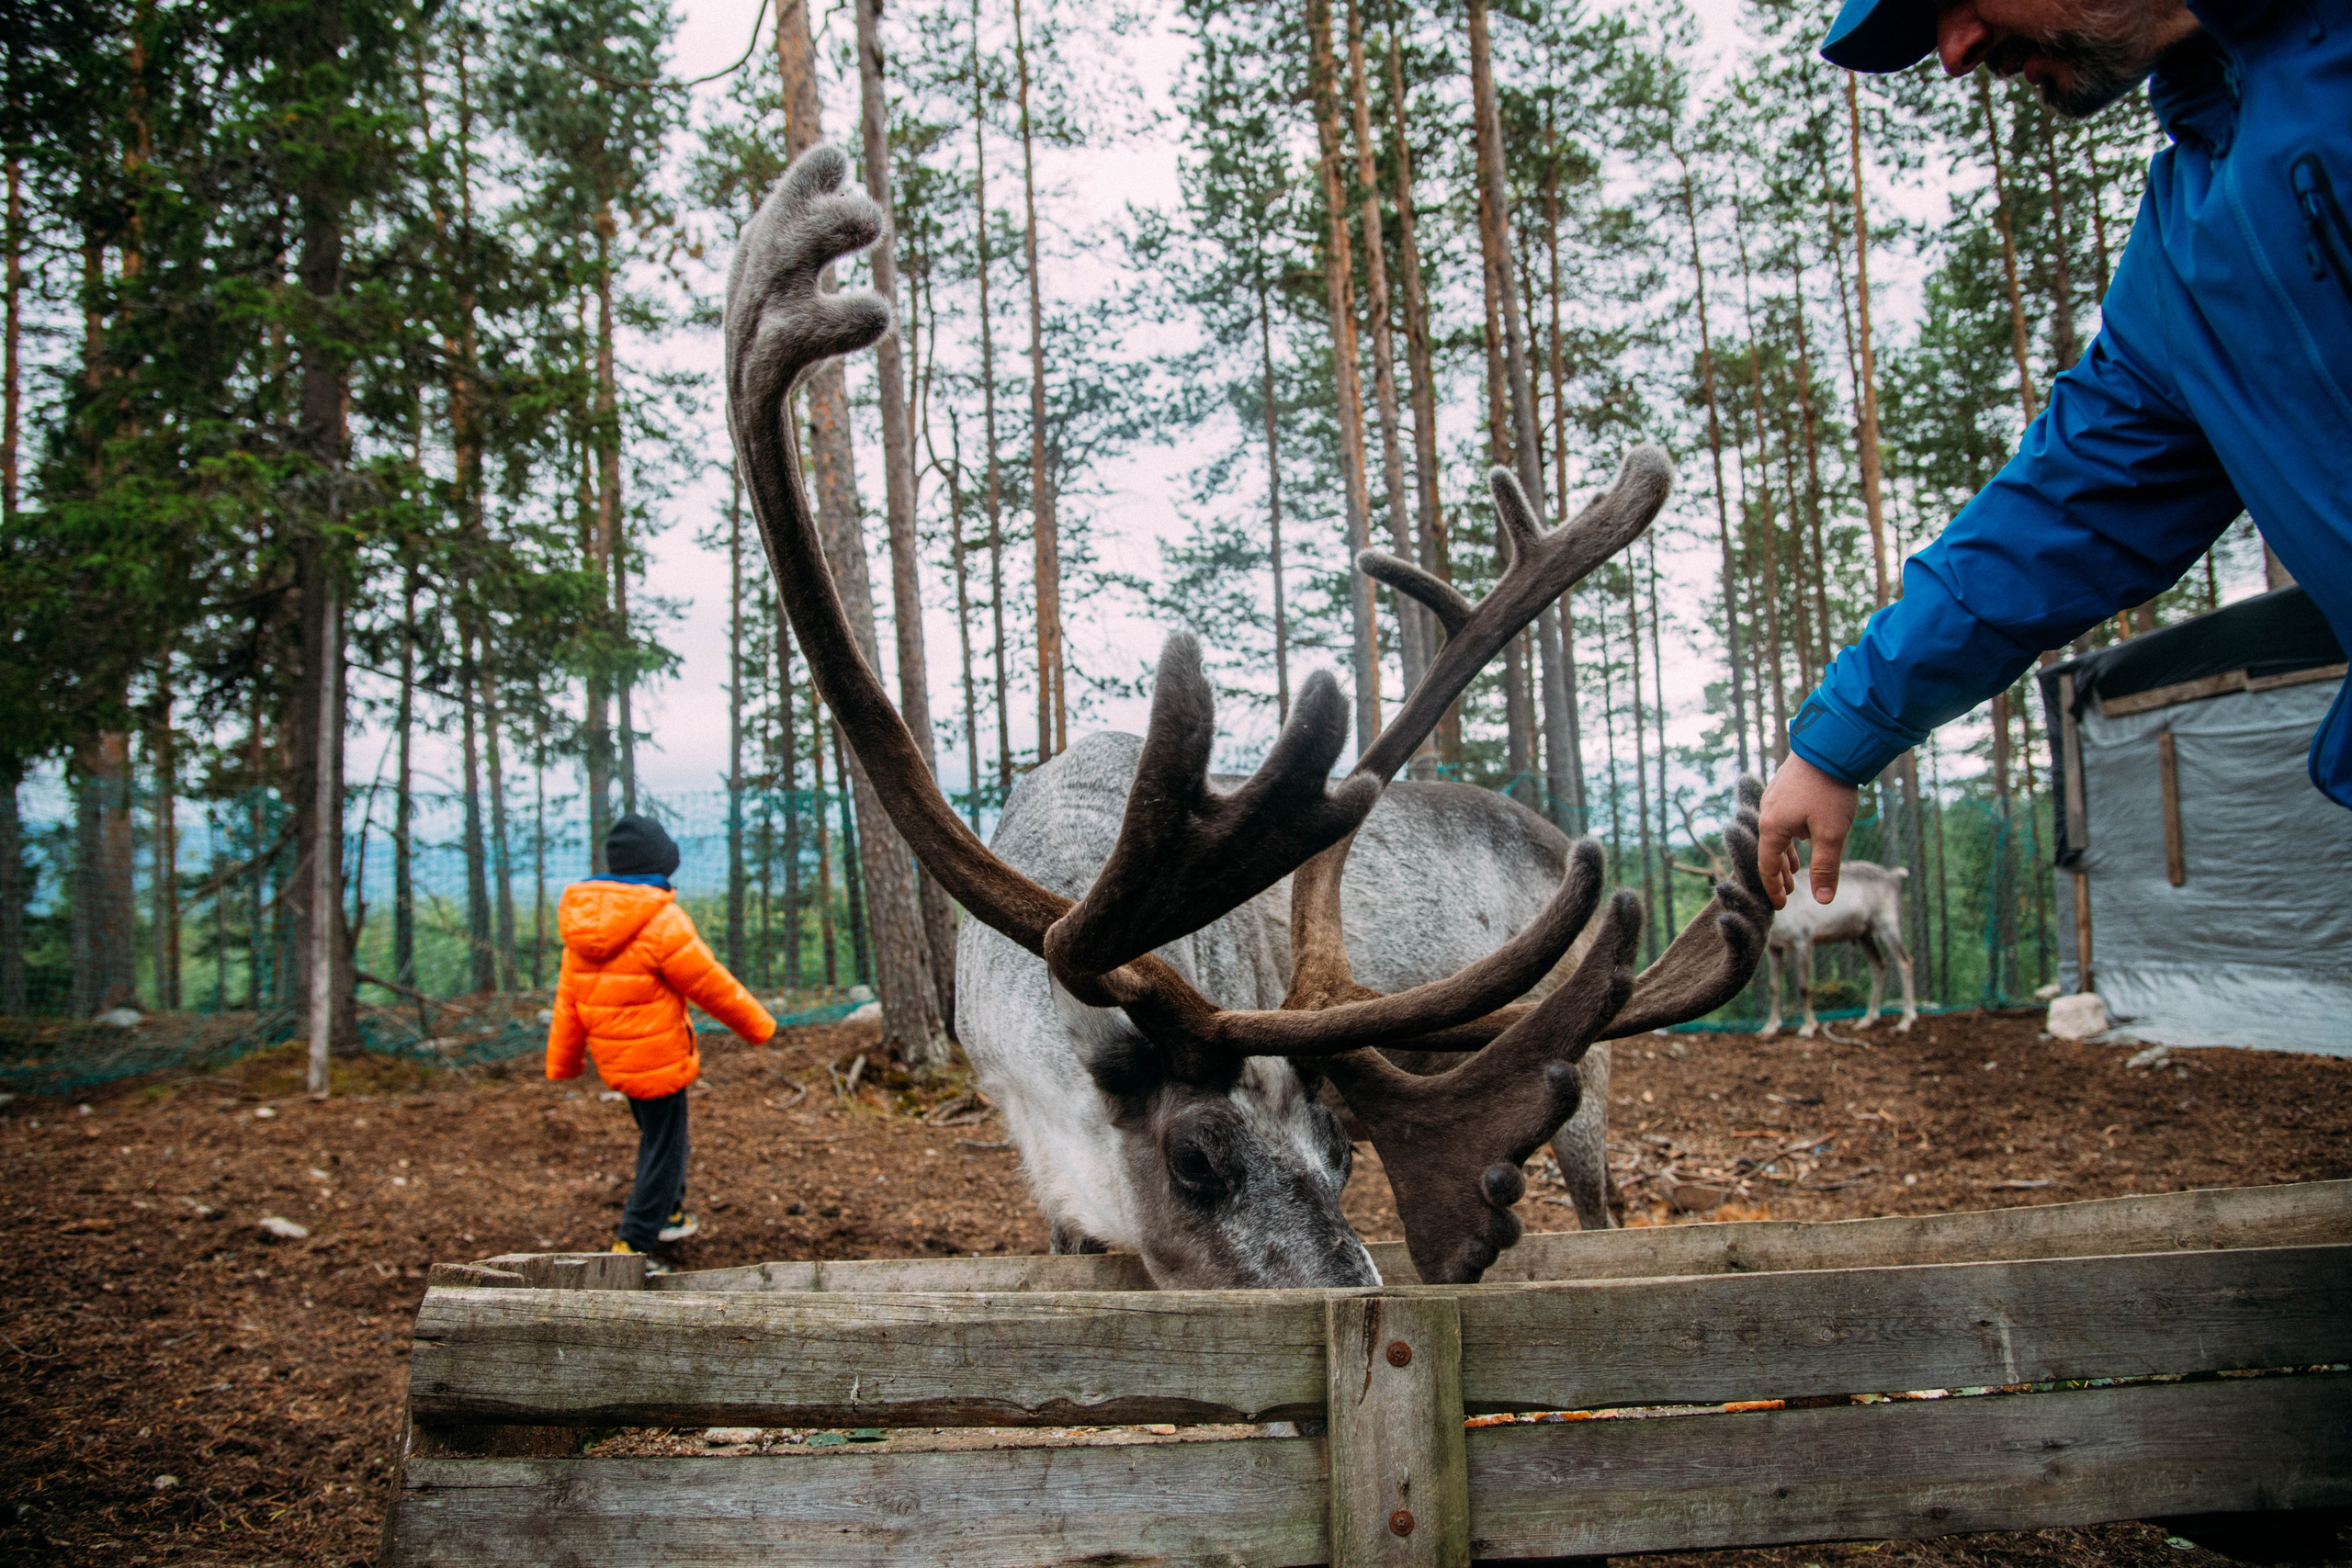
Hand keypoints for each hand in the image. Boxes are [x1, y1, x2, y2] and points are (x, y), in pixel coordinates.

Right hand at [1755, 754, 1858, 910]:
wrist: (1831, 745)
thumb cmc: (1830, 790)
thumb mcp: (1832, 835)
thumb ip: (1826, 868)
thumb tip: (1822, 900)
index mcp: (1772, 827)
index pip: (1767, 866)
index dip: (1773, 888)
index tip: (1779, 905)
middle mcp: (1767, 812)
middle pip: (1768, 851)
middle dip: (1778, 874)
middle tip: (1788, 892)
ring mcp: (1774, 797)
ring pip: (1776, 834)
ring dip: (1785, 855)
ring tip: (1794, 869)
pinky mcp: (1785, 786)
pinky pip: (1781, 819)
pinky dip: (1788, 836)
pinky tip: (1801, 837)